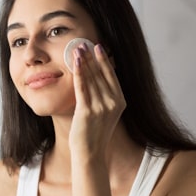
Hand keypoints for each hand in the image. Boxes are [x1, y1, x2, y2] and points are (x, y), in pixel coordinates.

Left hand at [69, 43, 125, 159]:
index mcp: (120, 102)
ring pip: (92, 78)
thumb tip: (96, 77)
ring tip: (77, 47)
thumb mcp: (105, 113)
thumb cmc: (94, 133)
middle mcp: (113, 103)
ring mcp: (101, 107)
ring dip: (84, 61)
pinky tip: (75, 62)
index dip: (104, 60)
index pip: (112, 75)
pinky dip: (79, 73)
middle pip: (101, 74)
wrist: (90, 153)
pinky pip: (82, 87)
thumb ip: (104, 96)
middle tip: (84, 42)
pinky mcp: (88, 111)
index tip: (98, 46)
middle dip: (92, 56)